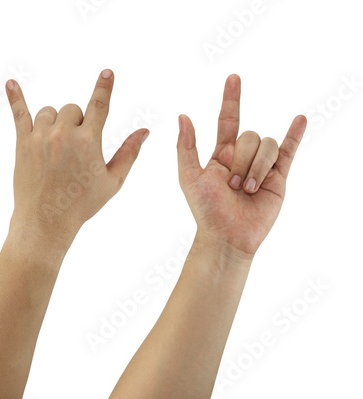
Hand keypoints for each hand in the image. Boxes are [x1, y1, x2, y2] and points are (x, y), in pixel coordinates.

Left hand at [6, 69, 148, 247]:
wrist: (47, 220)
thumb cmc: (83, 204)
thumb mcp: (113, 181)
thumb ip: (129, 153)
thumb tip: (145, 131)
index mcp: (89, 141)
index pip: (99, 105)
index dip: (104, 87)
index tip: (107, 72)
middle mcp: (64, 134)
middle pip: (73, 109)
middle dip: (78, 123)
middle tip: (76, 150)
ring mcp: (41, 136)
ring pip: (50, 111)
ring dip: (56, 121)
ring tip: (57, 145)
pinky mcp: (23, 143)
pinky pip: (19, 113)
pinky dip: (15, 97)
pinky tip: (11, 83)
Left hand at [177, 74, 306, 257]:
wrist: (228, 236)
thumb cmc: (206, 209)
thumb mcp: (189, 177)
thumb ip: (186, 147)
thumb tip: (183, 116)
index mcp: (220, 154)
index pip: (227, 120)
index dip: (231, 100)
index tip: (233, 78)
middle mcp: (242, 157)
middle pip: (249, 136)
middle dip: (241, 160)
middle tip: (232, 185)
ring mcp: (261, 166)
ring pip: (266, 145)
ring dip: (256, 168)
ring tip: (247, 190)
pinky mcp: (278, 177)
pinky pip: (289, 151)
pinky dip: (295, 135)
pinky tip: (299, 120)